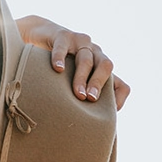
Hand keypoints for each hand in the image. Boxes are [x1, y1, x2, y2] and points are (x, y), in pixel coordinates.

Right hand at [15, 15, 130, 109]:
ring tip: (77, 93)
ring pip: (86, 59)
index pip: (121, 83)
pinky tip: (57, 69)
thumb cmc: (58, 65)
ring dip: (82, 78)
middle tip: (89, 100)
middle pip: (106, 66)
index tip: (109, 112)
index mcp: (101, 67)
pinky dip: (60, 58)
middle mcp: (96, 53)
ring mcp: (80, 42)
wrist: (40, 35)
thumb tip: (83, 126)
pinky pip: (63, 46)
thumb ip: (80, 96)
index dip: (119, 97)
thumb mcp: (72, 80)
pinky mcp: (63, 35)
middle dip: (98, 84)